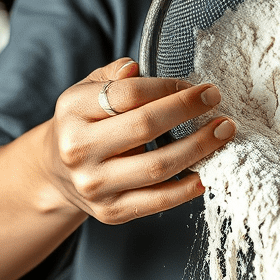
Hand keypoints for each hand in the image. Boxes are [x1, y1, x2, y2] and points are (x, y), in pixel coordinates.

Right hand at [41, 57, 235, 223]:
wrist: (57, 173)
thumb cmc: (83, 124)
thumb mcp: (86, 92)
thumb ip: (112, 77)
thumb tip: (135, 67)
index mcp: (72, 111)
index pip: (129, 94)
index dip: (169, 88)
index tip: (196, 87)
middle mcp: (78, 149)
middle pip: (145, 127)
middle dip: (187, 111)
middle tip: (216, 100)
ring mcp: (94, 185)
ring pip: (158, 166)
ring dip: (199, 148)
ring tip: (223, 132)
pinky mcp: (111, 212)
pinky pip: (158, 201)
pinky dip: (188, 188)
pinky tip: (208, 172)